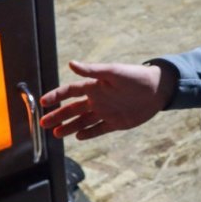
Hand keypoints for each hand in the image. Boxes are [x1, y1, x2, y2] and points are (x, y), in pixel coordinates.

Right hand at [39, 60, 175, 139]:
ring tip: (55, 134)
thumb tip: (71, 64)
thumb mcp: (113, 72)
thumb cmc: (135, 76)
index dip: (56, 96)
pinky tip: (78, 137)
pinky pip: (98, 129)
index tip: (42, 102)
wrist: (158, 90)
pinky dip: (88, 133)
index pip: (70, 91)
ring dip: (69, 127)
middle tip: (43, 123)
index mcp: (95, 86)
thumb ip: (92, 70)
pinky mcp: (116, 122)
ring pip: (82, 121)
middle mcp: (97, 99)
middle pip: (72, 109)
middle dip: (57, 116)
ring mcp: (106, 112)